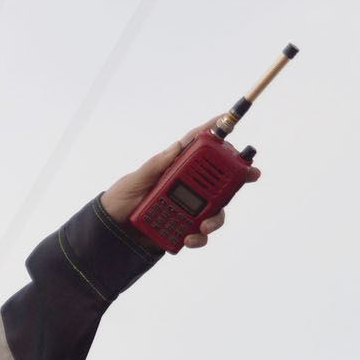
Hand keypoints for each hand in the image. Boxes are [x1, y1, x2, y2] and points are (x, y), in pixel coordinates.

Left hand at [100, 118, 261, 247]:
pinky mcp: (183, 227)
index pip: (198, 149)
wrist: (109, 231)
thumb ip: (155, 165)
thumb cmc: (119, 200)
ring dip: (216, 217)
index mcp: (173, 168)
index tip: (230, 121)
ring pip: (215, 209)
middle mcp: (185, 186)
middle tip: (250, 175)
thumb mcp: (134, 180)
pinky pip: (200, 233)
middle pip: (219, 180)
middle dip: (237, 178)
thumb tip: (178, 146)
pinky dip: (199, 237)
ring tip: (206, 225)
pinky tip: (190, 238)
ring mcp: (187, 207)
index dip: (216, 135)